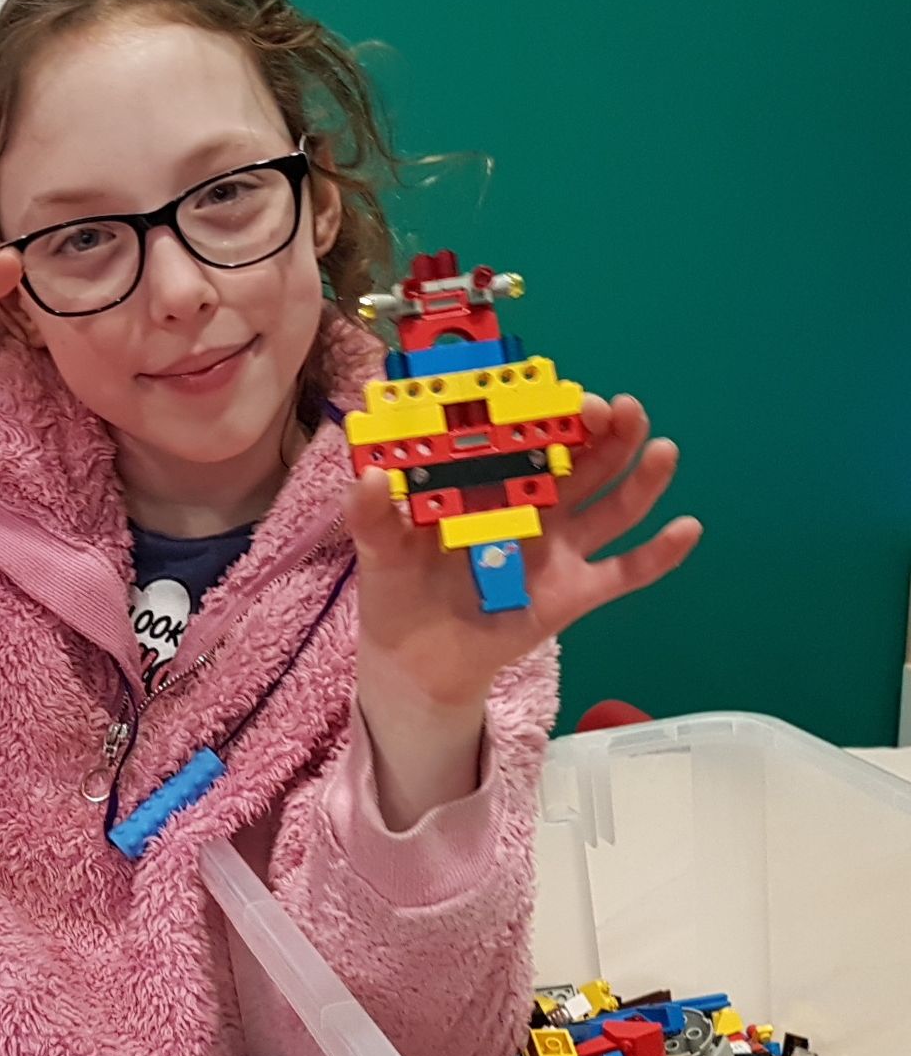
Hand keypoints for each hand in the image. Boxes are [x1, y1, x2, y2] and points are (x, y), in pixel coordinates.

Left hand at [346, 392, 702, 707]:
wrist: (413, 659)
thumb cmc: (400, 588)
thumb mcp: (378, 548)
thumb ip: (370, 513)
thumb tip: (368, 476)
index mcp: (490, 485)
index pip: (529, 436)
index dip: (548, 412)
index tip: (560, 396)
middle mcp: (534, 507)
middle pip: (584, 461)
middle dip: (605, 431)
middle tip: (619, 408)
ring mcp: (560, 549)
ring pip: (613, 506)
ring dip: (641, 475)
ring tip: (661, 447)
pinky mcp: (575, 594)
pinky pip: (625, 573)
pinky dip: (660, 554)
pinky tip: (688, 528)